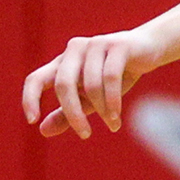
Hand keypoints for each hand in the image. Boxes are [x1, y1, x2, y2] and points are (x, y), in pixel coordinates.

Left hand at [23, 29, 159, 138]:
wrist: (149, 49)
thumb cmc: (117, 74)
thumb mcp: (90, 97)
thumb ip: (67, 113)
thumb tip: (42, 131)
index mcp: (63, 62)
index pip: (36, 78)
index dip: (30, 98)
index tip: (32, 121)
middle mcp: (74, 50)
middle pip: (63, 84)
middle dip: (73, 113)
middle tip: (85, 135)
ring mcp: (95, 45)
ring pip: (90, 84)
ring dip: (102, 110)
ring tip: (113, 125)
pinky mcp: (118, 46)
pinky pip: (110, 77)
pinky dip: (113, 100)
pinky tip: (117, 116)